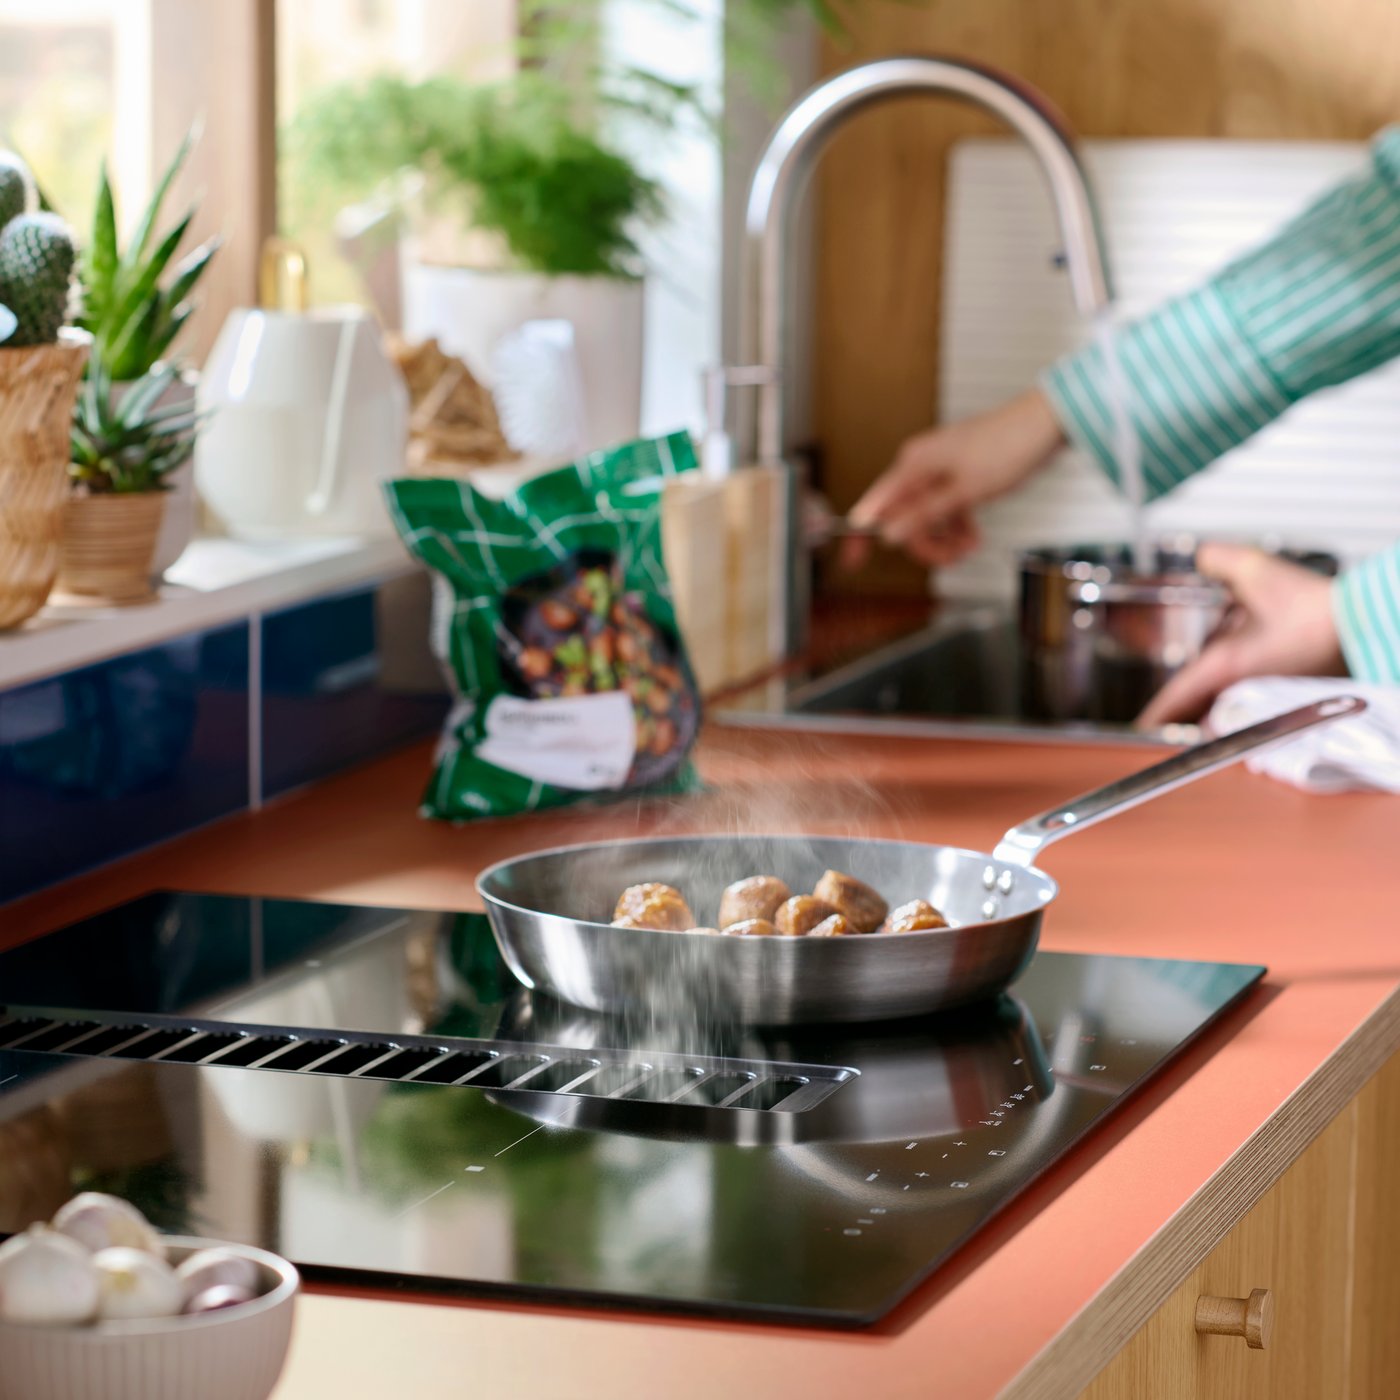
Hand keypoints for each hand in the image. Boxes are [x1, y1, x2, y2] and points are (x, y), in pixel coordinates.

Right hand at [843, 387, 1065, 568]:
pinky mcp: (957, 476)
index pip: (875, 505)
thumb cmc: (1008, 448)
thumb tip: (888, 534)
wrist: (1044, 425)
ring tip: (968, 546)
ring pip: (926, 517)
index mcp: (913, 465)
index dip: (861, 535)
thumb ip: (924, 514)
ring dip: (944, 538)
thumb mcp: (964, 492)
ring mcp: (939, 471)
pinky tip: (973, 536)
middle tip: (949, 558)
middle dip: (924, 542)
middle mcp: (920, 466)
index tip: (853, 560)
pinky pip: (945, 509)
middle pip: (903, 517)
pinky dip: (957, 526)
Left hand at [1138, 545, 1346, 726]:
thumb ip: (1218, 559)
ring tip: (1193, 698)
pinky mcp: (1285, 694)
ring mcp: (1264, 696)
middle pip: (1196, 711)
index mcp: (1226, 668)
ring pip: (1223, 707)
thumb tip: (1202, 556)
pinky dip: (1236, 694)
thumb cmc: (1317, 608)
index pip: (1175, 701)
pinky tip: (1240, 675)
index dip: (1153, 715)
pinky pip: (1248, 702)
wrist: (1364, 626)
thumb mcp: (1256, 570)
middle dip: (1178, 712)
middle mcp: (1242, 689)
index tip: (1138, 726)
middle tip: (1161, 714)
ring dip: (1207, 702)